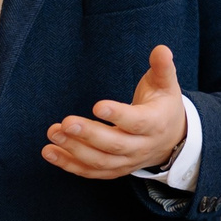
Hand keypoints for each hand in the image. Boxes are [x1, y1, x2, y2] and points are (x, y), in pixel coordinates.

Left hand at [45, 45, 187, 179]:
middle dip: (89, 135)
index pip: (137, 122)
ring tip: (53, 133)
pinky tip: (49, 152)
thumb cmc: (162, 105)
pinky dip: (69, 164)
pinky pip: (90, 171)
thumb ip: (162, 67)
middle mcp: (141, 146)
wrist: (171, 139)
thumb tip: (161, 49)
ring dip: (74, 150)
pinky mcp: (114, 169)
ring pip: (100, 161)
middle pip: (114, 145)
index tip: (97, 106)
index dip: (118, 115)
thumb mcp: (166, 84)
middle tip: (66, 122)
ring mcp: (127, 161)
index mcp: (155, 124)